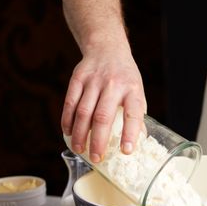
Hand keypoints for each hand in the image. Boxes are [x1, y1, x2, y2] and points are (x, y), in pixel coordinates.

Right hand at [61, 43, 146, 161]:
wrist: (107, 48)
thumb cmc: (125, 77)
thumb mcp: (137, 92)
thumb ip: (137, 114)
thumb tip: (138, 141)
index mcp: (133, 89)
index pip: (133, 114)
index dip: (130, 134)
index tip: (126, 151)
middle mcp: (114, 84)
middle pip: (103, 117)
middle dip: (98, 140)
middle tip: (96, 158)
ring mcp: (94, 80)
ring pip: (83, 112)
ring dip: (80, 134)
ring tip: (79, 150)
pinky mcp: (78, 78)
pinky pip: (70, 102)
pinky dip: (67, 120)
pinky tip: (67, 132)